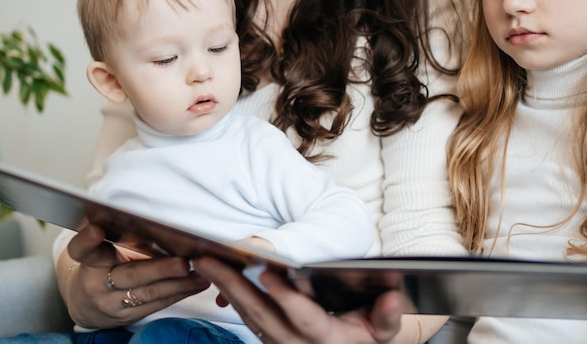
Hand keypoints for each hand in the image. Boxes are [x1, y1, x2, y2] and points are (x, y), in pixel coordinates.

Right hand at [61, 224, 210, 328]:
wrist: (87, 305)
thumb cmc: (101, 268)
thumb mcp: (100, 251)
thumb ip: (117, 237)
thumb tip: (154, 219)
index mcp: (90, 261)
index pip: (83, 251)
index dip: (87, 241)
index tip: (96, 229)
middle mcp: (98, 284)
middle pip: (130, 275)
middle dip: (160, 269)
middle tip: (183, 263)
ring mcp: (113, 303)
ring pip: (150, 293)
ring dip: (180, 283)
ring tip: (201, 273)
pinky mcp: (129, 315)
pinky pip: (158, 303)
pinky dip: (180, 292)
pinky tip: (198, 283)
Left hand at [193, 256, 402, 343]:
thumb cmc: (365, 336)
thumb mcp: (382, 329)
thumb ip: (386, 316)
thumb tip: (392, 296)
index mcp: (326, 340)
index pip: (303, 319)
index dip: (285, 296)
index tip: (266, 272)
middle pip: (261, 315)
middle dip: (234, 286)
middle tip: (209, 261)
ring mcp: (277, 342)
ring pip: (246, 316)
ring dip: (224, 287)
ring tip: (204, 262)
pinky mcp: (266, 336)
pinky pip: (244, 316)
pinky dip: (228, 294)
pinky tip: (215, 274)